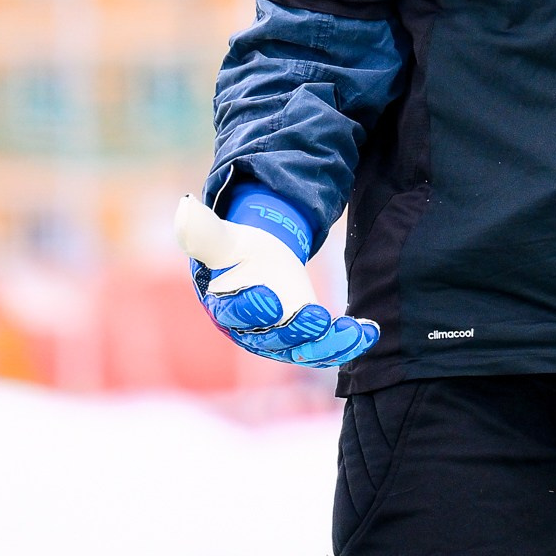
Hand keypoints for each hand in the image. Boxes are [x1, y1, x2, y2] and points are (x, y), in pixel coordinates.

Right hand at [173, 195, 379, 367]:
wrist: (258, 261)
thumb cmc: (236, 251)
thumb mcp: (222, 238)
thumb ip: (205, 229)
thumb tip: (185, 206)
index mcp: (226, 305)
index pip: (234, 312)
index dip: (251, 307)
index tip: (269, 297)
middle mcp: (253, 331)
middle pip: (273, 337)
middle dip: (296, 330)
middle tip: (316, 319)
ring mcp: (281, 340)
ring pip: (304, 349)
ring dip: (329, 344)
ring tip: (352, 332)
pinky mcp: (307, 340)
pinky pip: (328, 347)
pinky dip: (350, 342)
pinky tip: (371, 330)